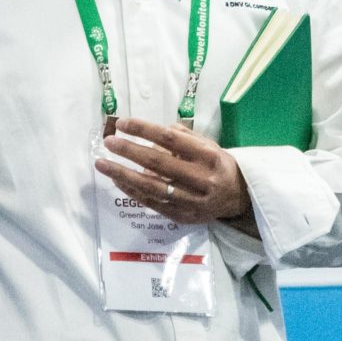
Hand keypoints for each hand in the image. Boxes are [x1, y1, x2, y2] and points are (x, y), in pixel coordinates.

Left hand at [97, 118, 252, 227]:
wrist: (238, 197)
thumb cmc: (218, 165)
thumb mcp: (209, 145)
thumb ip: (183, 137)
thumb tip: (154, 130)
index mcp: (208, 156)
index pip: (170, 139)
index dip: (144, 130)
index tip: (123, 123)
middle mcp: (201, 179)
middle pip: (158, 163)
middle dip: (129, 151)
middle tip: (109, 142)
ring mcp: (191, 201)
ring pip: (152, 186)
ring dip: (123, 174)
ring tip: (103, 164)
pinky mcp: (183, 216)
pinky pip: (152, 202)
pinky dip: (133, 191)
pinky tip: (117, 180)